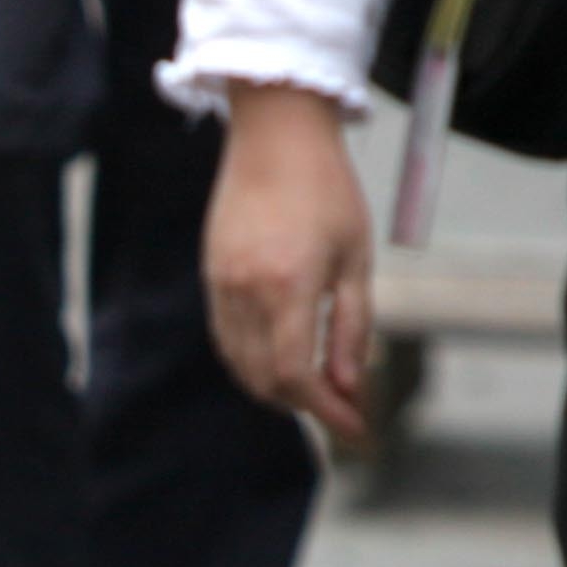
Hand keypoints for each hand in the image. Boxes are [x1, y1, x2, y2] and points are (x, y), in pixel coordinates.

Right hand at [204, 81, 374, 445]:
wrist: (275, 138)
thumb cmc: (327, 191)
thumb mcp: (356, 261)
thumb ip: (350, 328)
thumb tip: (347, 387)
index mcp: (289, 287)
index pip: (296, 376)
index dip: (326, 411)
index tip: (356, 428)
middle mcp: (247, 293)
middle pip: (264, 380)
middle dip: (304, 404)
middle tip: (342, 406)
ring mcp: (222, 286)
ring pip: (240, 364)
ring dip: (275, 387)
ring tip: (313, 386)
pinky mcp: (211, 277)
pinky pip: (225, 338)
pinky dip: (251, 361)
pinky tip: (278, 357)